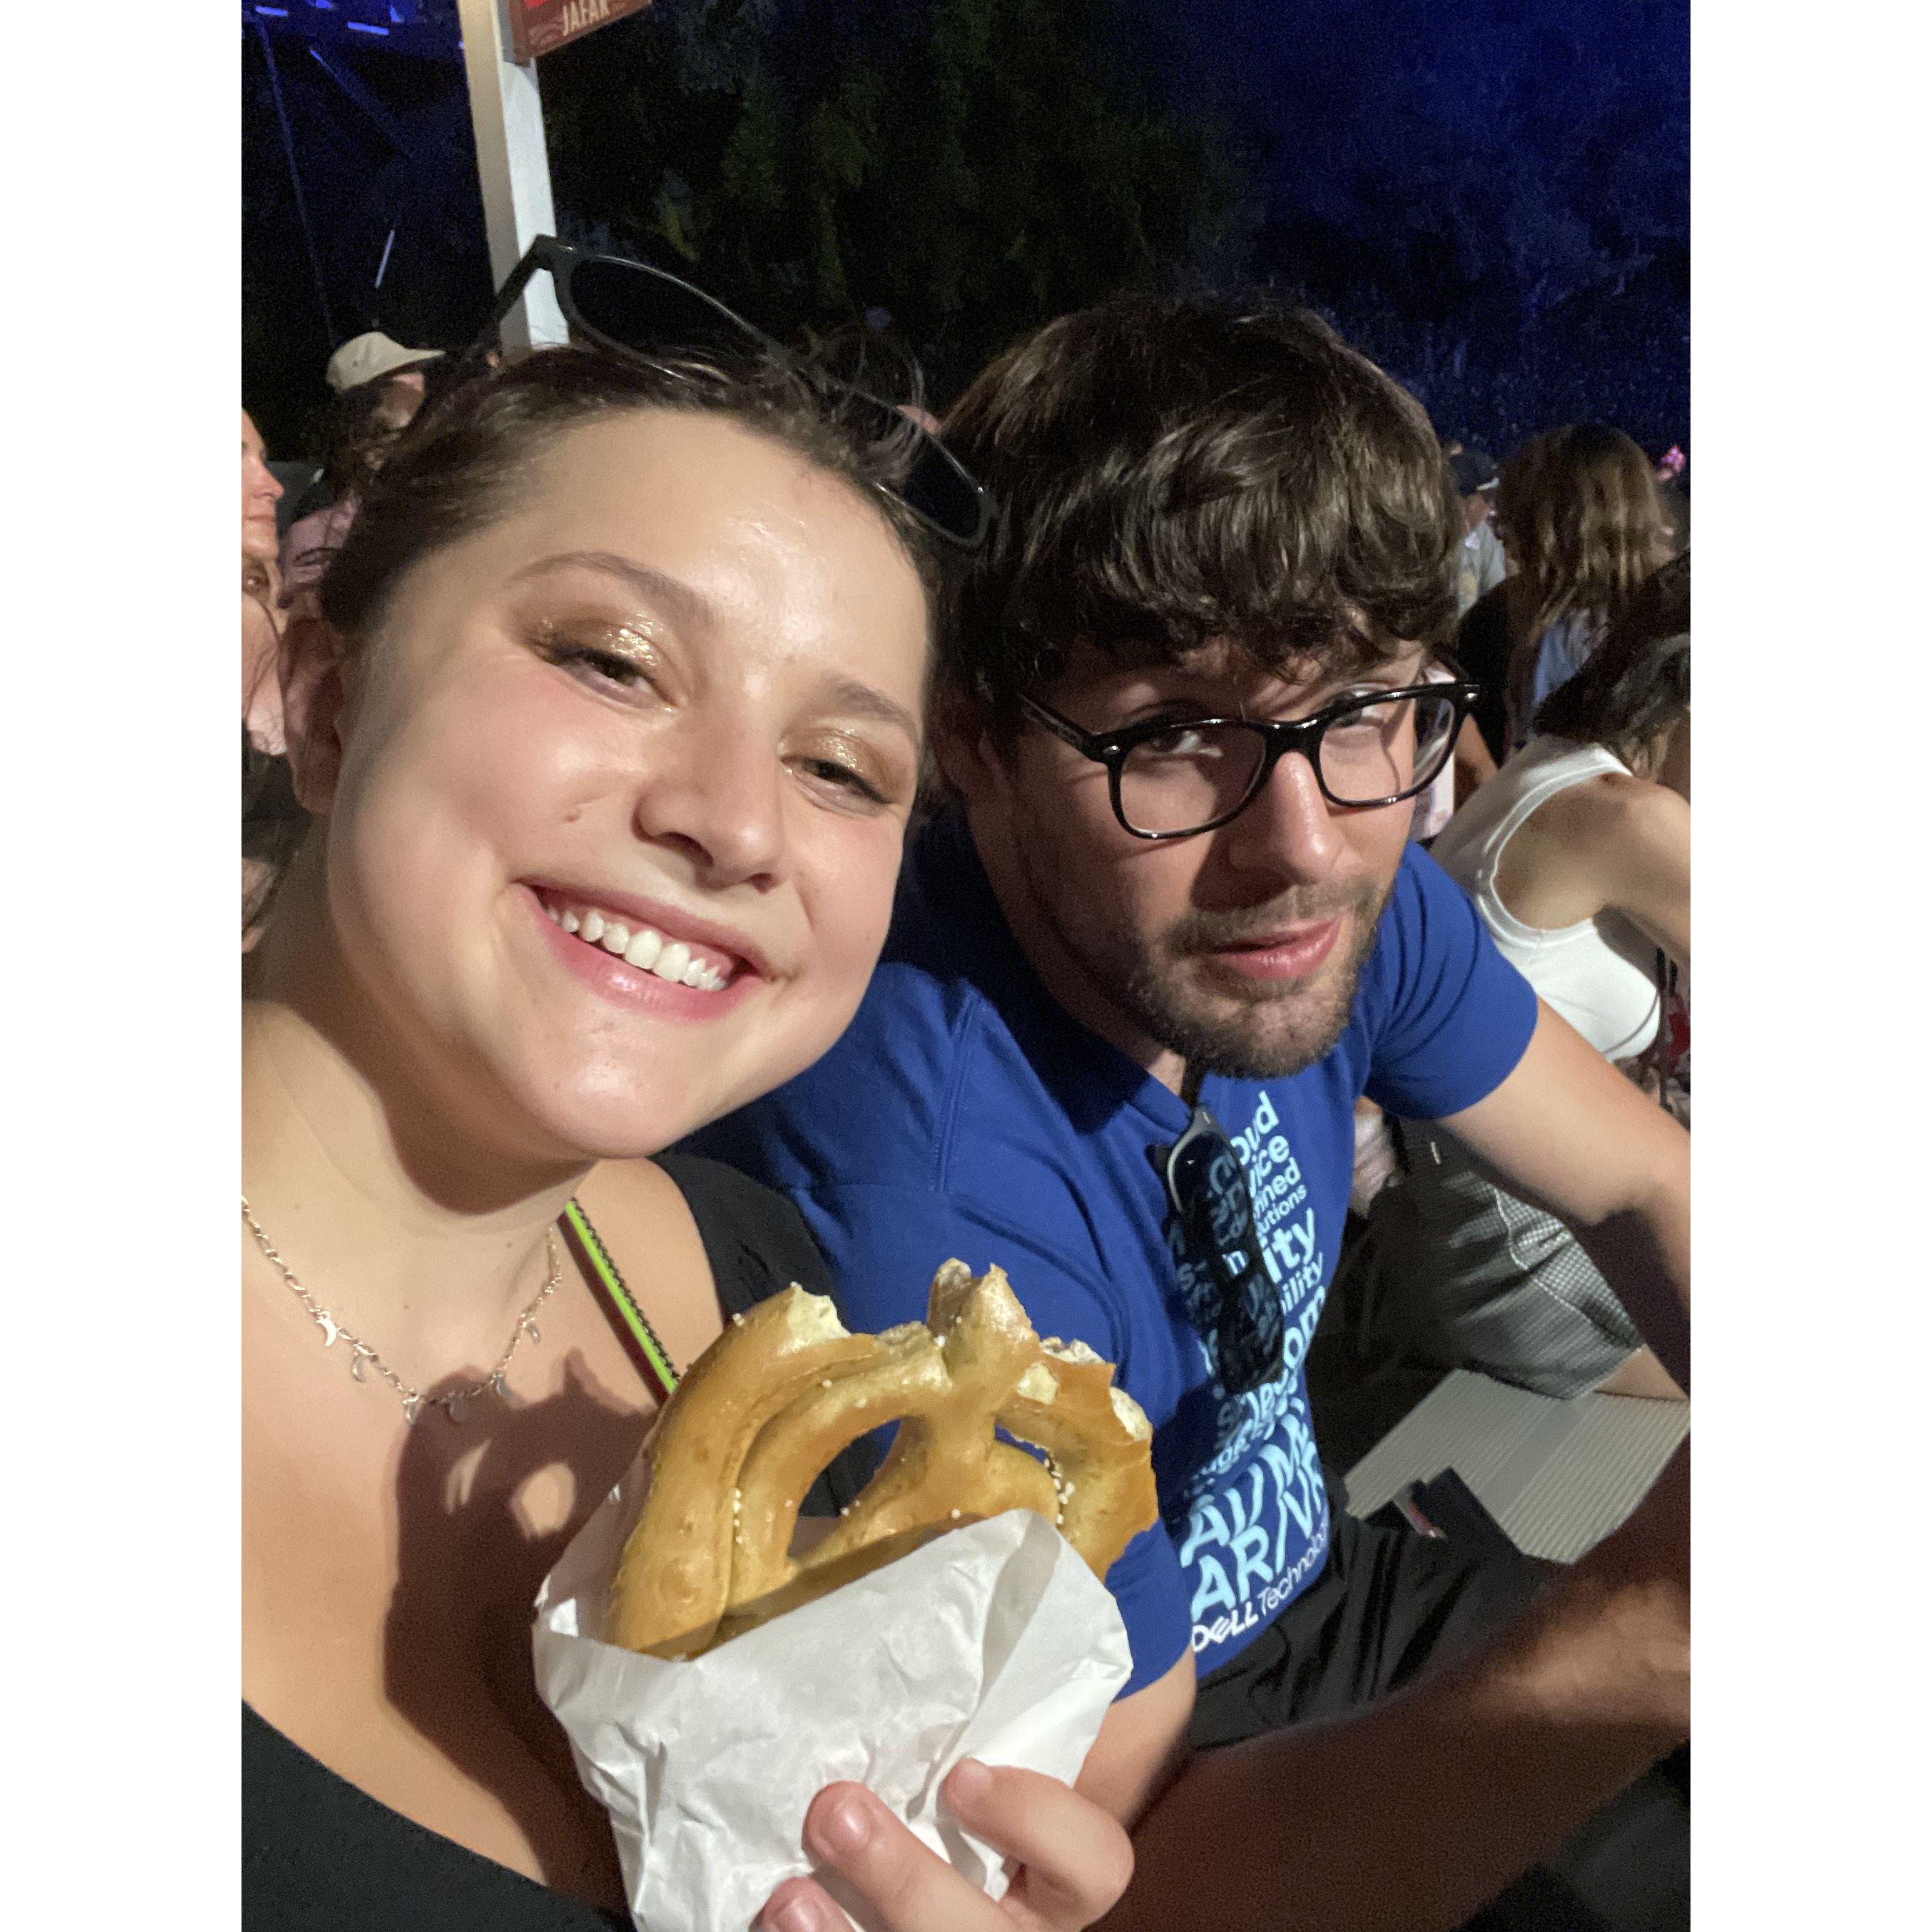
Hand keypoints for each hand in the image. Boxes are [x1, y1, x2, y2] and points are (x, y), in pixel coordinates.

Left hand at [758, 1759, 1132, 1931]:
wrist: (936, 1865)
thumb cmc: (965, 1788)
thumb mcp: (998, 1764)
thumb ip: (988, 1724)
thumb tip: (964, 1600)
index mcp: (1059, 1882)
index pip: (1095, 1864)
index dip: (1034, 1821)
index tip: (961, 1773)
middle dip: (908, 1882)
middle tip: (837, 1811)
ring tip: (789, 1896)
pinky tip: (777, 1916)